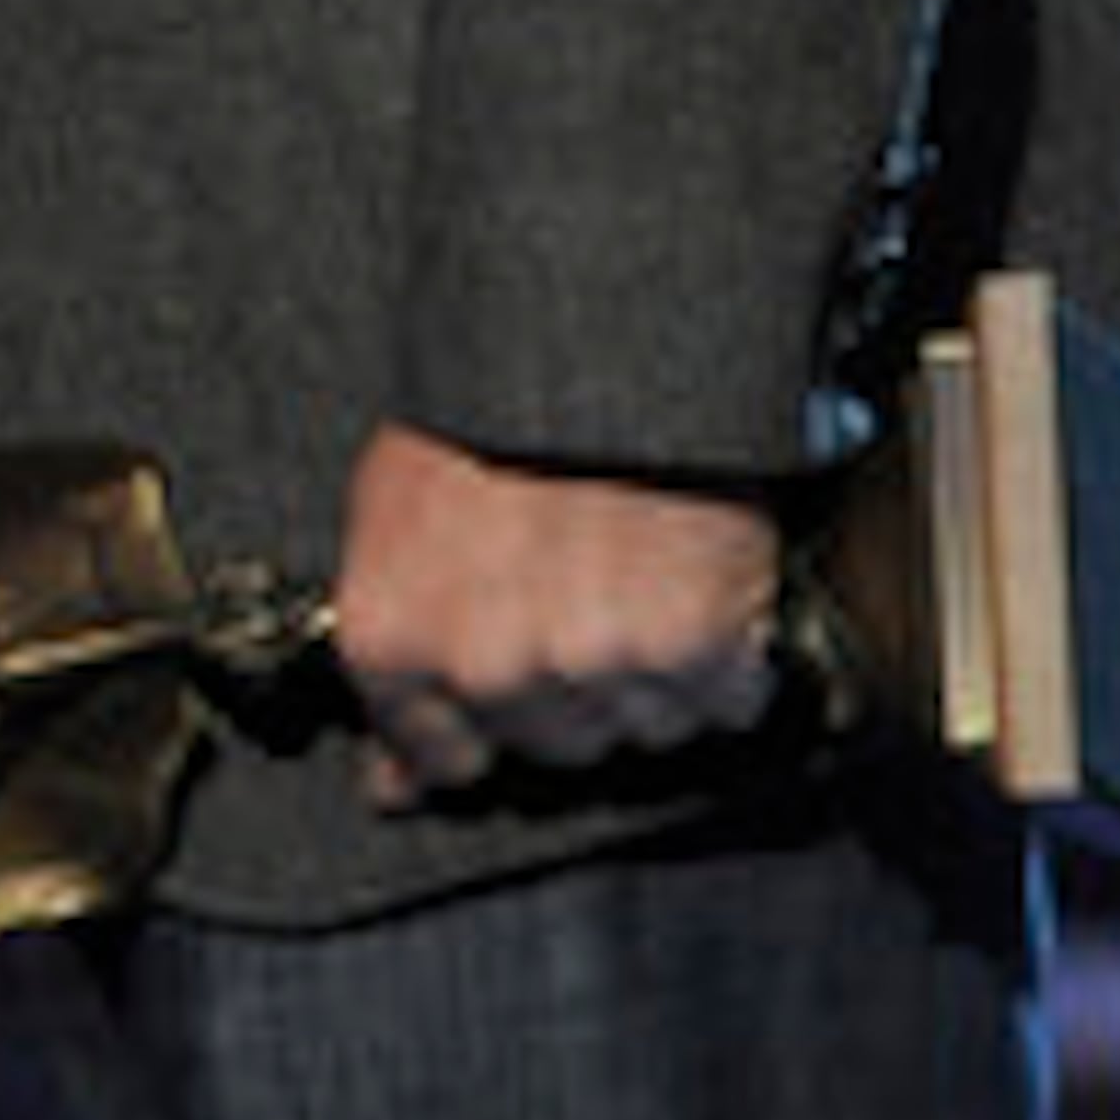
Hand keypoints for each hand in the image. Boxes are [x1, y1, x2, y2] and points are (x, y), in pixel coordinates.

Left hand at [331, 419, 778, 813]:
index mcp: (398, 637)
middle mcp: (491, 668)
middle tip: (580, 582)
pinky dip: (727, 657)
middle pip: (551, 742)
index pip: (435, 757)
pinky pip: (724, 702)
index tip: (501, 690)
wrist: (598, 332)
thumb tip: (392, 786)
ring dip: (649, 669)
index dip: (473, 725)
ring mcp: (591, 664)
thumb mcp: (395, 503)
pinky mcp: (691, 649)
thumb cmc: (488, 401)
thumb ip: (399, 646)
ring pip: (640, 730)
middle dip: (567, 679)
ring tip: (638, 564)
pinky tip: (697, 578)